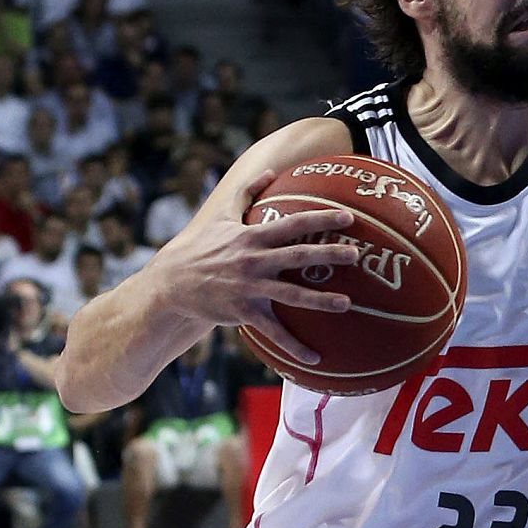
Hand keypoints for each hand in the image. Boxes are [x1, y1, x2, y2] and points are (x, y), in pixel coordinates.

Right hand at [148, 170, 361, 362]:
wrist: (171, 285)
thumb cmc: (201, 248)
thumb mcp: (221, 216)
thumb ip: (247, 193)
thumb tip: (270, 170)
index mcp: (252, 237)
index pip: (293, 224)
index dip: (320, 220)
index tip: (348, 217)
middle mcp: (254, 261)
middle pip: (297, 256)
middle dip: (327, 254)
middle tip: (356, 254)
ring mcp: (249, 288)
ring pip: (290, 295)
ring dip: (320, 300)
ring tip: (347, 303)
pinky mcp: (243, 312)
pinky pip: (273, 331)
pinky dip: (293, 346)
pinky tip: (315, 357)